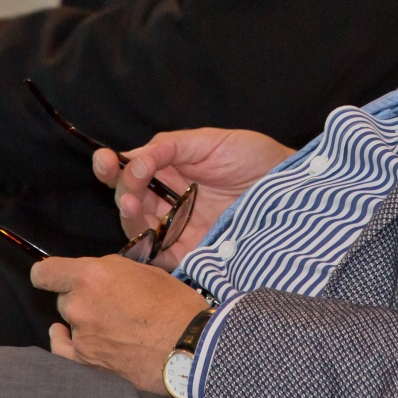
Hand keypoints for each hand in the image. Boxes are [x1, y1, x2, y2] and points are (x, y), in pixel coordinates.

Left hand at [33, 255, 209, 393]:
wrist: (191, 347)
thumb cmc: (175, 304)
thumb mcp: (145, 271)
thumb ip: (113, 272)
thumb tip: (100, 277)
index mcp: (92, 276)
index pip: (45, 272)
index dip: (48, 274)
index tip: (55, 277)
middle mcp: (78, 305)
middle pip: (64, 297)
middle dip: (80, 297)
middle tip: (106, 303)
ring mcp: (80, 337)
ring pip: (69, 322)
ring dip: (82, 321)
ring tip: (107, 325)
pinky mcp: (86, 363)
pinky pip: (62, 350)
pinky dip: (66, 342)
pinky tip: (68, 338)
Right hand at [94, 128, 295, 269]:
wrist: (291, 190)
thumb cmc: (256, 160)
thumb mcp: (213, 142)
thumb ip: (173, 146)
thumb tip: (136, 156)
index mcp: (171, 171)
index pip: (133, 170)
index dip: (114, 166)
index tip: (106, 160)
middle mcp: (170, 200)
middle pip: (130, 197)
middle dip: (121, 187)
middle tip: (128, 180)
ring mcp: (178, 227)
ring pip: (138, 225)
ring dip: (129, 213)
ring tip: (132, 202)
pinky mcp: (189, 253)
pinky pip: (158, 255)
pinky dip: (143, 247)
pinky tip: (143, 232)